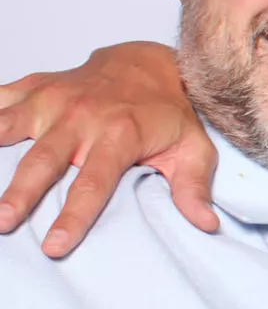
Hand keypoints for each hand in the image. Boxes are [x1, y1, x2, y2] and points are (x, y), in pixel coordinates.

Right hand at [0, 42, 214, 256]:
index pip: (94, 184)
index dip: (74, 217)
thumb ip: (193, 186)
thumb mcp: (193, 149)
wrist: (151, 62)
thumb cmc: (169, 112)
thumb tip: (205, 223)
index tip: (56, 246)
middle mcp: (82, 116)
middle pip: (44, 161)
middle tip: (4, 222)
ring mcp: (55, 99)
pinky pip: (2, 98)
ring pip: (10, 128)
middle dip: (20, 193)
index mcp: (120, 134)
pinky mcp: (37, 87)